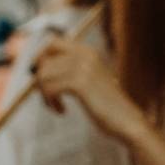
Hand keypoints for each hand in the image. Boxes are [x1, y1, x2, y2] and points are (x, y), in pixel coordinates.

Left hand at [32, 37, 148, 141]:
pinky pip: (50, 88)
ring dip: (45, 94)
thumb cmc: (108, 107)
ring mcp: (83, 67)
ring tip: (57, 106)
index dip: (41, 59)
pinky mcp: (80, 83)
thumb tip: (36, 70)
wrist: (128, 121)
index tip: (42, 79)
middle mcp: (85, 54)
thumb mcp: (89, 82)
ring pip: (44, 75)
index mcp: (88, 51)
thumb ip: (70, 71)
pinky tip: (62, 111)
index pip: (52, 43)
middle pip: (45, 60)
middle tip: (49, 98)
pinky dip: (51, 102)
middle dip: (40, 80)